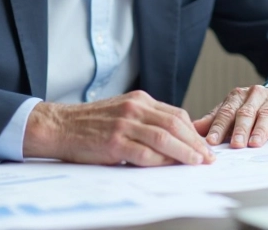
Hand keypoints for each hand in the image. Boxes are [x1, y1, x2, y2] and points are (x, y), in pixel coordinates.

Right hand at [22, 90, 214, 166]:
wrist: (59, 126)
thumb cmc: (90, 124)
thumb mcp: (121, 113)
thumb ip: (145, 121)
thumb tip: (174, 139)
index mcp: (139, 100)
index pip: (176, 115)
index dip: (194, 132)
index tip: (205, 146)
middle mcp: (134, 109)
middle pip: (175, 124)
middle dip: (195, 143)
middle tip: (208, 158)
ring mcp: (124, 125)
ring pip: (165, 138)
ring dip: (185, 152)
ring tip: (197, 163)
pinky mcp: (114, 142)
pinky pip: (144, 153)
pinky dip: (161, 161)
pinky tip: (171, 166)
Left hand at [193, 85, 267, 148]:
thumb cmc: (252, 109)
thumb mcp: (232, 111)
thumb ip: (215, 120)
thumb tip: (193, 128)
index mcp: (238, 96)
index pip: (226, 112)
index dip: (219, 127)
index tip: (212, 141)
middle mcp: (256, 95)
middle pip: (246, 113)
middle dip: (240, 129)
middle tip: (235, 145)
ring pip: (267, 114)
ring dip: (261, 130)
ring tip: (256, 143)